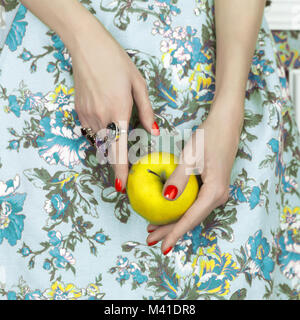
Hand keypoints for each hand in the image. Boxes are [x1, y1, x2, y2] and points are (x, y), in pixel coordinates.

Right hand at [69, 18, 158, 191]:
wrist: (86, 47)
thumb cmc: (117, 62)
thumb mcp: (138, 84)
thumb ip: (147, 112)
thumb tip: (154, 133)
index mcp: (118, 112)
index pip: (119, 149)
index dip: (120, 169)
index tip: (121, 186)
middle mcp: (100, 118)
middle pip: (108, 149)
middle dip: (116, 160)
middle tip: (124, 166)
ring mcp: (87, 116)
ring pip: (100, 140)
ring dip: (109, 142)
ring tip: (116, 128)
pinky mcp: (78, 112)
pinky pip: (91, 130)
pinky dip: (101, 131)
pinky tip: (106, 116)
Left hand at [146, 99, 243, 254]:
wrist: (226, 123)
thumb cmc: (209, 137)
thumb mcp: (191, 156)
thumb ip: (179, 179)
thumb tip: (166, 199)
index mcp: (215, 192)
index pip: (191, 219)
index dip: (175, 233)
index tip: (161, 246)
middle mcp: (218, 196)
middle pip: (191, 220)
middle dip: (171, 231)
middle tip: (151, 239)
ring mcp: (216, 192)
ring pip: (192, 213)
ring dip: (174, 222)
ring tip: (155, 229)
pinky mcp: (212, 186)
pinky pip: (194, 204)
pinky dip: (180, 210)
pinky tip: (168, 210)